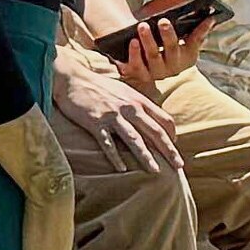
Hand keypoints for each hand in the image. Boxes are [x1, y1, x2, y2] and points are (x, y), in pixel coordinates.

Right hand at [44, 42, 185, 193]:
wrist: (71, 78)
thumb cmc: (98, 86)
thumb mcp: (123, 91)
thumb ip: (137, 105)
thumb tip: (150, 120)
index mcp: (138, 100)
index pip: (164, 119)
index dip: (172, 135)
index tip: (173, 147)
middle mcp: (129, 107)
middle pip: (154, 131)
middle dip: (168, 150)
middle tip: (178, 166)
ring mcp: (112, 115)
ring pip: (134, 139)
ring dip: (146, 156)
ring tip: (155, 171)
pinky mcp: (95, 122)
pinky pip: (107, 143)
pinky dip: (115, 157)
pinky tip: (122, 169)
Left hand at [123, 7, 204, 86]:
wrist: (141, 62)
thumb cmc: (162, 43)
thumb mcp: (178, 36)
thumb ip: (192, 28)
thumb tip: (210, 19)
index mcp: (186, 56)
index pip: (196, 40)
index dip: (202, 30)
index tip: (208, 18)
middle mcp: (173, 67)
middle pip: (172, 50)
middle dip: (168, 35)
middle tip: (163, 20)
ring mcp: (155, 72)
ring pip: (153, 57)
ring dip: (149, 41)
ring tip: (143, 26)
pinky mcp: (138, 74)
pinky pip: (137, 66)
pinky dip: (134, 54)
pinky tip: (132, 41)